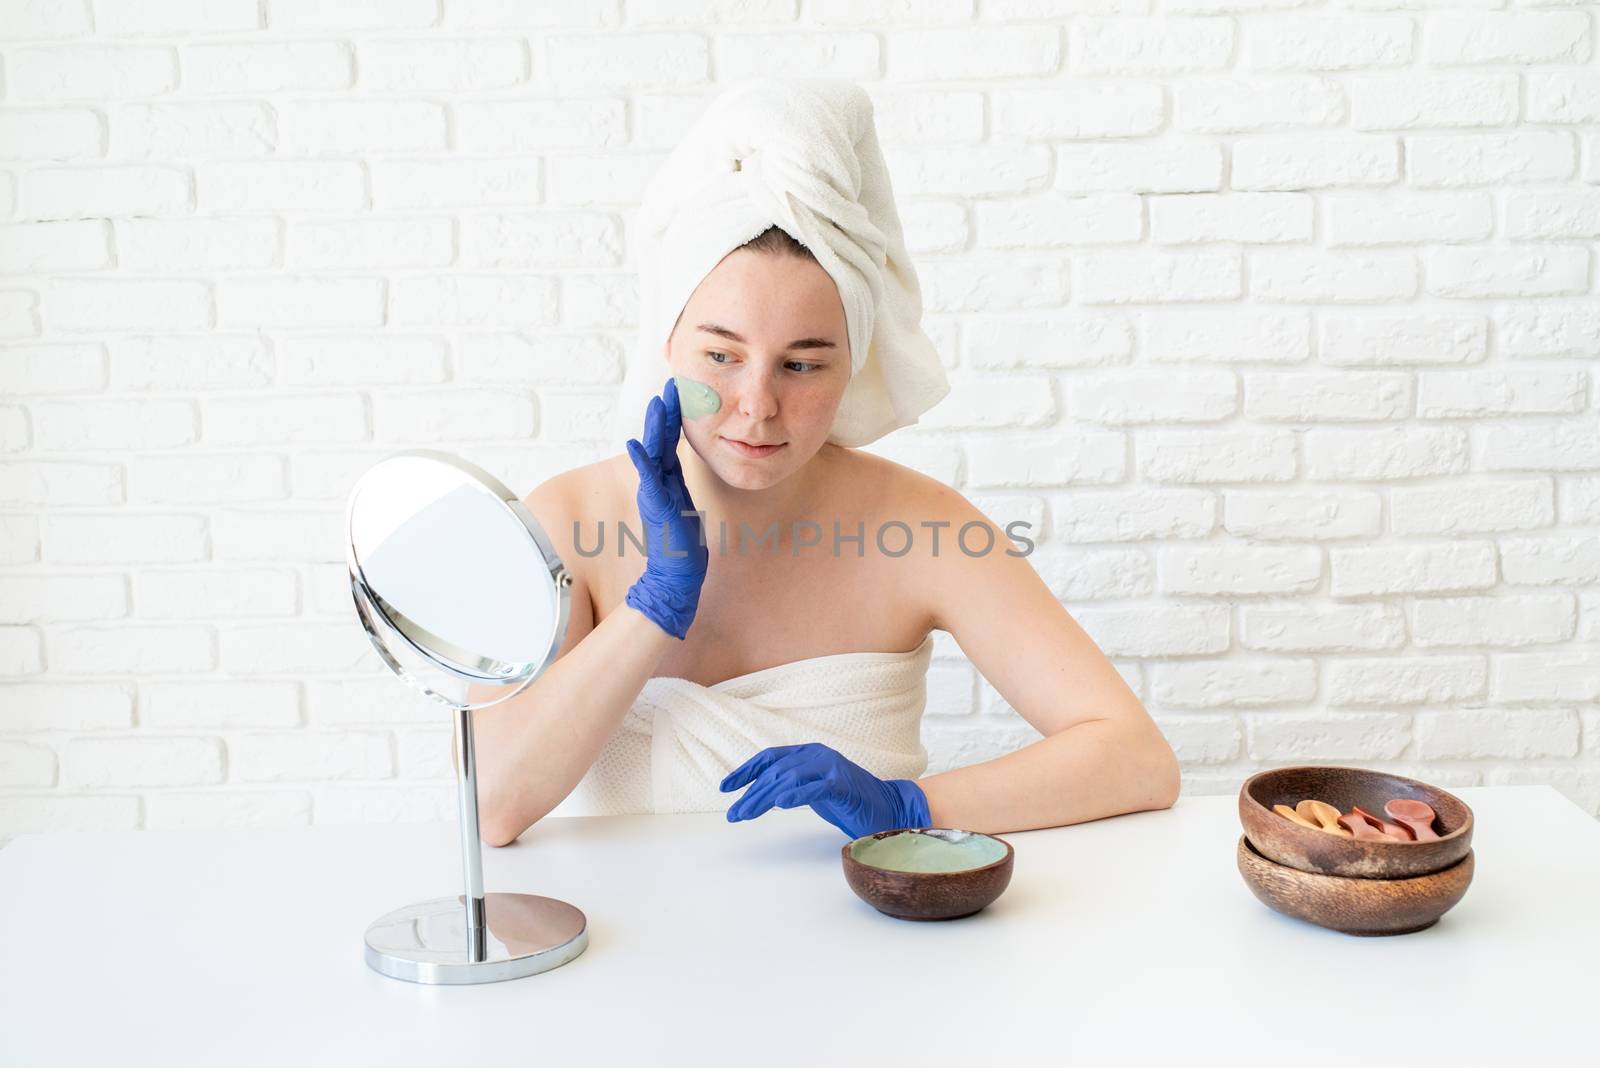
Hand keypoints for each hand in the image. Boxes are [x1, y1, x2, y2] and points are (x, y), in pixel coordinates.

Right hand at [624, 377, 707, 639]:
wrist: (678, 573)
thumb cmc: (682, 541)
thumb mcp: (682, 503)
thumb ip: (675, 482)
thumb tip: (676, 466)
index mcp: (666, 479)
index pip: (669, 441)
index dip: (673, 416)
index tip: (679, 391)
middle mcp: (656, 482)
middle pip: (660, 439)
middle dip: (665, 412)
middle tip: (671, 384)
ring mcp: (653, 492)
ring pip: (653, 452)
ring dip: (654, 427)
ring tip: (656, 403)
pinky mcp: (655, 506)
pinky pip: (647, 479)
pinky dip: (641, 460)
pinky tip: (635, 444)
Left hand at [719, 742, 930, 838]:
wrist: (889, 808)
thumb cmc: (849, 801)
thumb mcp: (814, 789)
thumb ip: (792, 784)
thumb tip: (761, 793)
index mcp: (810, 753)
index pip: (770, 757)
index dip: (746, 771)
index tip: (726, 788)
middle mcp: (818, 755)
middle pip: (775, 771)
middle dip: (750, 793)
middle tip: (733, 814)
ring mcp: (832, 768)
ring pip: (789, 778)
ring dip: (763, 798)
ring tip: (746, 814)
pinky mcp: (844, 784)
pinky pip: (816, 787)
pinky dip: (796, 794)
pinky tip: (780, 804)